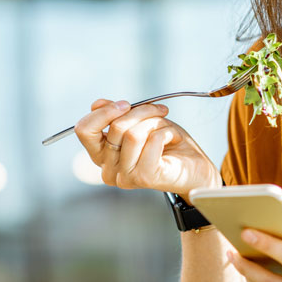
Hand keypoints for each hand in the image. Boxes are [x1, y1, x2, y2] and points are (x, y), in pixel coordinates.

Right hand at [74, 99, 221, 196]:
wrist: (196, 170)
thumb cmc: (169, 147)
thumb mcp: (141, 123)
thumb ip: (117, 115)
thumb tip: (97, 104)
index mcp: (102, 157)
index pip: (85, 130)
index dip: (104, 112)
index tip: (126, 104)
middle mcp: (108, 170)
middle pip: (114, 127)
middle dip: (140, 111)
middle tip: (159, 110)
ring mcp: (125, 176)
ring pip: (133, 133)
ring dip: (155, 121)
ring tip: (167, 128)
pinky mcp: (143, 177)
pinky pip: (151, 140)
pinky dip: (166, 132)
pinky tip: (172, 139)